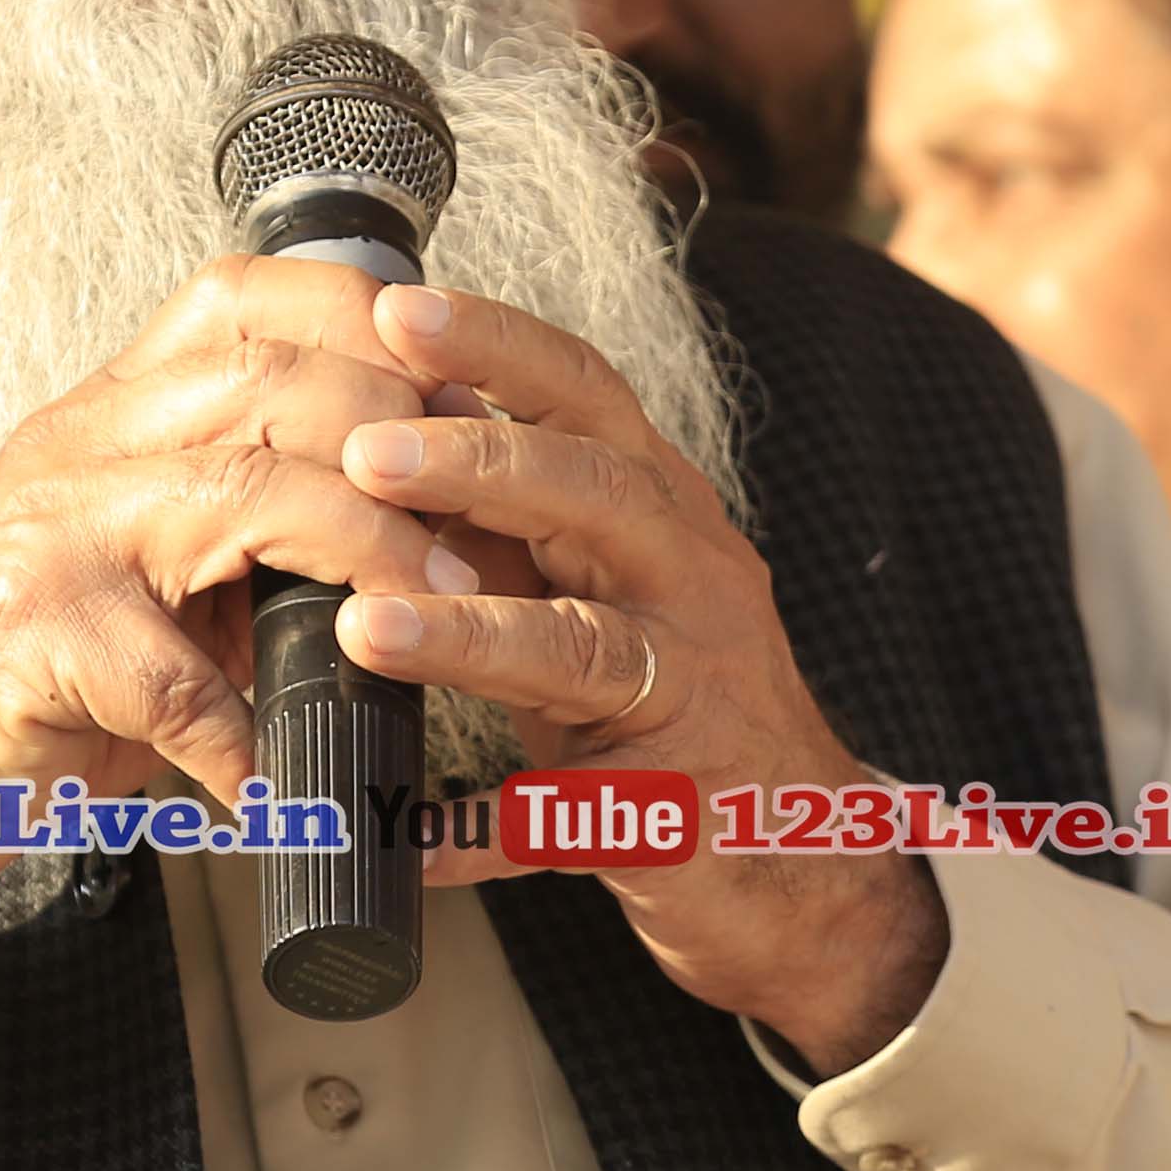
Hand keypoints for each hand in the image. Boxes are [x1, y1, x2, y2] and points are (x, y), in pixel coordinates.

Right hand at [0, 258, 483, 916]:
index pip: (240, 298)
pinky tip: (280, 775)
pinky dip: (245, 734)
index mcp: (107, 416)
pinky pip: (174, 681)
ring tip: (436, 619)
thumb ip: (242, 527)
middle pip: (272, 382)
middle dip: (401, 441)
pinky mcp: (30, 645)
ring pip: (247, 496)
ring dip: (367, 556)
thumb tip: (413, 520)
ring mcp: (51, 540)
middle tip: (479, 518)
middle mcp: (78, 451)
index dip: (362, 317)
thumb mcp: (138, 569)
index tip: (452, 385)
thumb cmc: (24, 678)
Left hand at [326, 282, 953, 1066]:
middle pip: (598, 496)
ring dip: (474, 637)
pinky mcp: (677, 809)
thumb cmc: (671, 702)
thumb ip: (507, 516)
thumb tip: (401, 416)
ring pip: (589, 650)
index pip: (587, 396)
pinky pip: (574, 816)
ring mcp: (693, 696)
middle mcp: (691, 584)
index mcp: (661, 511)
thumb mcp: (591, 585)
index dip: (496, 344)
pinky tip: (412, 839)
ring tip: (369, 631)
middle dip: (480, 463)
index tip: (395, 310)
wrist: (803, 860)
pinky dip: (488, 829)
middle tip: (367, 452)